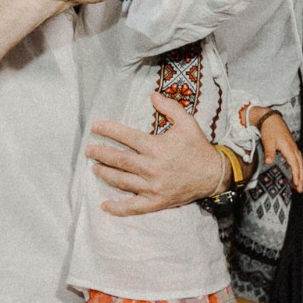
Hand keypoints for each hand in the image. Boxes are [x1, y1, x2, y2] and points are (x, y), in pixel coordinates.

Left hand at [87, 94, 220, 213]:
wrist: (214, 175)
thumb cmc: (198, 147)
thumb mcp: (187, 123)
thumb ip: (169, 108)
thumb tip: (152, 95)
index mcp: (157, 147)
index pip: (127, 138)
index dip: (110, 131)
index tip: (96, 127)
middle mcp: (152, 168)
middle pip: (119, 160)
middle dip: (101, 153)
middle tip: (89, 149)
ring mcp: (153, 187)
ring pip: (122, 181)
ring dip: (105, 174)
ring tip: (94, 168)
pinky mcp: (156, 202)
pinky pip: (133, 207)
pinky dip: (118, 208)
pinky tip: (105, 205)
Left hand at [256, 111, 302, 190]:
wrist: (271, 119)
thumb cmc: (270, 129)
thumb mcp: (268, 141)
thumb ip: (269, 152)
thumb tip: (269, 162)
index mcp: (289, 148)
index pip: (295, 165)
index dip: (296, 175)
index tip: (297, 185)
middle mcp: (293, 149)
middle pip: (300, 166)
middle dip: (301, 178)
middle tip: (300, 189)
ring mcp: (293, 147)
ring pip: (300, 163)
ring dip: (301, 174)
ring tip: (299, 184)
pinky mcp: (291, 146)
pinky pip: (298, 159)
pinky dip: (299, 167)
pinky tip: (297, 172)